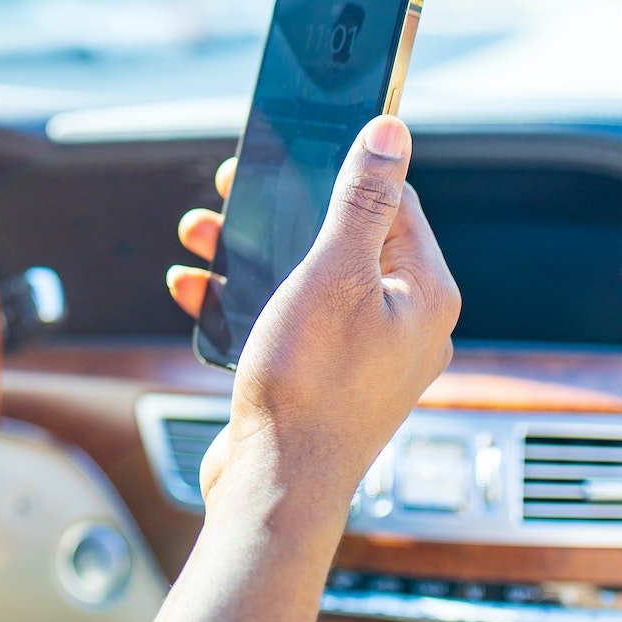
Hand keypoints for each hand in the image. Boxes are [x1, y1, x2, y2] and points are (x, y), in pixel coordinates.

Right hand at [138, 115, 459, 621]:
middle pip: (342, 239)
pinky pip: (286, 322)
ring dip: (249, 253)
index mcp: (424, 294)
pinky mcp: (323, 382)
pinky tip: (197, 289)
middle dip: (280, 214)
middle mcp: (404, 325)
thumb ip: (361, 200)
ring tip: (199, 235)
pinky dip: (243, 301)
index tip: (290, 152)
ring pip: (306, 280)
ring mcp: (364, 358)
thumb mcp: (332, 272)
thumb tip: (390, 133)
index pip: (395, 204)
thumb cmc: (310, 385)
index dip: (340, 172)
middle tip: (231, 190)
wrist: (276, 488)